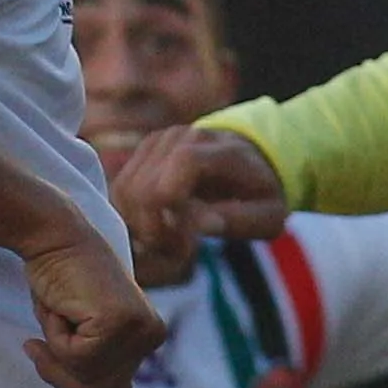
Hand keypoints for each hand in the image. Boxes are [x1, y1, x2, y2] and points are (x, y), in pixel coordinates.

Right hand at [20, 219, 167, 387]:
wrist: (54, 236)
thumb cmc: (62, 279)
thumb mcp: (85, 334)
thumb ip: (101, 364)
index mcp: (151, 335)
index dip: (75, 378)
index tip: (50, 348)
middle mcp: (153, 334)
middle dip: (62, 372)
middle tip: (39, 342)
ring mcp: (139, 328)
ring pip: (86, 376)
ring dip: (56, 350)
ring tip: (58, 313)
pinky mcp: (118, 321)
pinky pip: (75, 356)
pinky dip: (55, 335)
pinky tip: (60, 306)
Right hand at [111, 126, 288, 287]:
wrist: (249, 160)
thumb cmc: (260, 193)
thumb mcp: (268, 215)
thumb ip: (239, 220)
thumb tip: (203, 227)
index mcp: (220, 148)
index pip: (183, 163)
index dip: (176, 206)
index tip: (187, 244)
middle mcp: (180, 137)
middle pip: (143, 185)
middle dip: (154, 229)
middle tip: (180, 251)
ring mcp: (156, 142)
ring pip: (124, 190)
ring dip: (140, 226)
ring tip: (172, 241)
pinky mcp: (140, 155)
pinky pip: (119, 191)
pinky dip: (132, 218)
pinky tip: (160, 229)